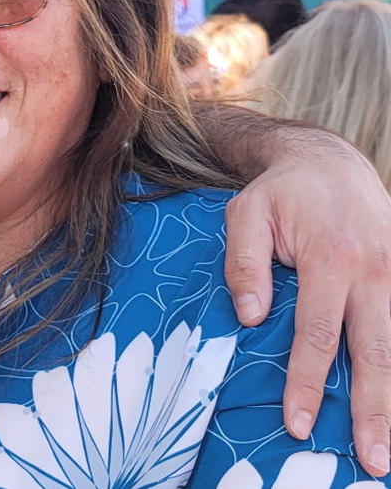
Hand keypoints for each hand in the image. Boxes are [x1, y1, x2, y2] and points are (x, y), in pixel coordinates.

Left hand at [224, 134, 390, 476]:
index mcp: (332, 257)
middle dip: (373, 410)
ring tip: (389, 447)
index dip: (308, 382)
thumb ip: (244, 263)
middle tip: (369, 460)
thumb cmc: (281, 193)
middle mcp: (375, 270)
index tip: (299, 423)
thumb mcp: (245, 213)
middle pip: (375, 352)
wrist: (330, 162)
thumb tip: (251, 317)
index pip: (318, 333)